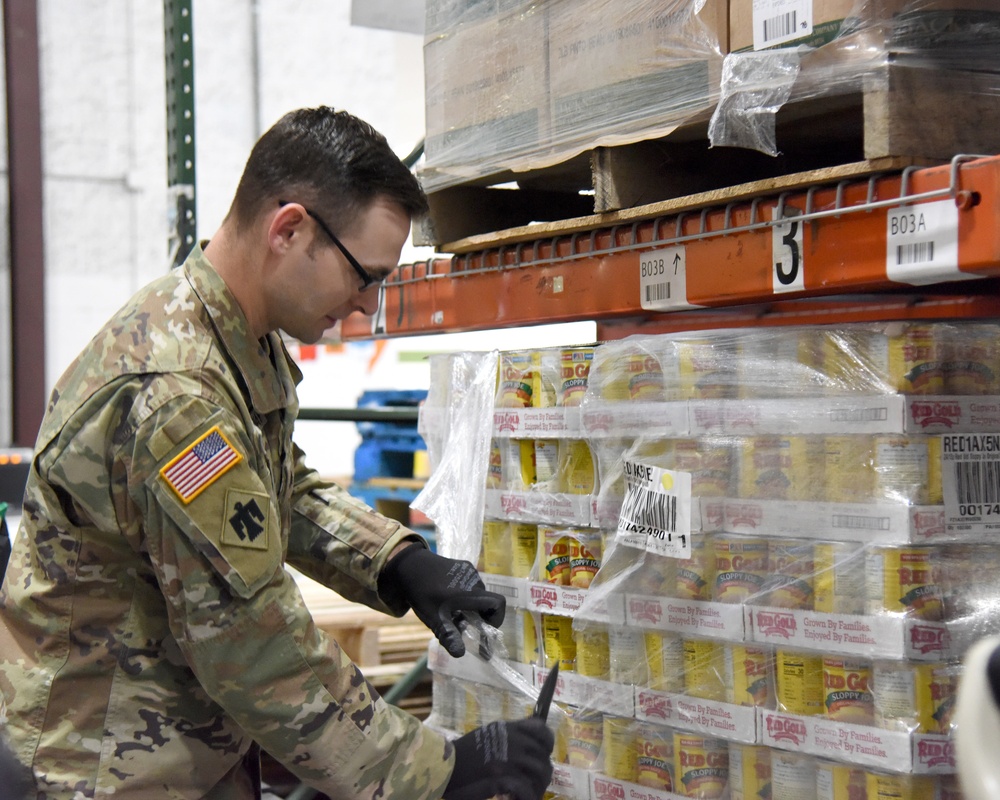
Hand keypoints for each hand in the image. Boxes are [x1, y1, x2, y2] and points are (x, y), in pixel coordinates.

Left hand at [379, 545, 504, 656]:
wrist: (408, 564)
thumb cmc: (422, 593)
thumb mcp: (434, 618)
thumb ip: (449, 636)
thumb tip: (461, 654)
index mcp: (471, 592)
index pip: (498, 604)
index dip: (497, 619)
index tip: (484, 630)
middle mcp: (474, 579)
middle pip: (486, 602)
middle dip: (478, 617)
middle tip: (462, 626)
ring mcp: (468, 570)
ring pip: (477, 594)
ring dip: (471, 606)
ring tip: (452, 614)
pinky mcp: (461, 565)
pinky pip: (470, 584)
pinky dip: (465, 596)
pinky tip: (447, 600)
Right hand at [444, 719, 553, 799]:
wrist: (448, 766)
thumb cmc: (466, 751)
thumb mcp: (490, 733)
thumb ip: (511, 733)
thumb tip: (531, 732)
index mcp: (510, 728)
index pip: (542, 730)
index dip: (546, 743)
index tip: (543, 753)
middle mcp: (514, 739)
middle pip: (543, 754)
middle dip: (542, 769)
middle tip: (534, 782)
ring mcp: (511, 757)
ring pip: (541, 770)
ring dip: (537, 784)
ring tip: (528, 793)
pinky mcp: (505, 775)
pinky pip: (528, 786)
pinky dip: (527, 794)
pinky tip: (517, 798)